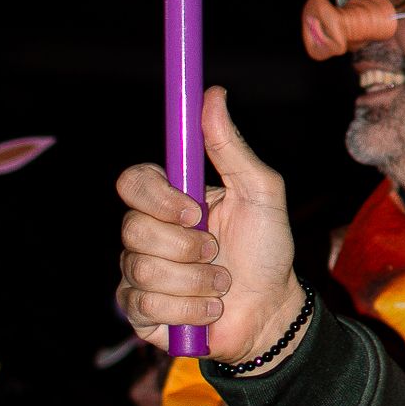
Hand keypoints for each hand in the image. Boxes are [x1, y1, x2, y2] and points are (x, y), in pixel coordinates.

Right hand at [117, 86, 301, 361]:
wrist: (272, 310)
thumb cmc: (267, 249)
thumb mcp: (260, 192)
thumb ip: (231, 147)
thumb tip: (213, 94)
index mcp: (172, 199)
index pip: (133, 182)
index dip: (157, 197)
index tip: (194, 210)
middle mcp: (148, 232)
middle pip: (133, 230)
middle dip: (188, 248)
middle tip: (217, 253)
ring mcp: (138, 272)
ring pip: (143, 271)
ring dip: (197, 282)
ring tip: (222, 283)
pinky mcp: (139, 311)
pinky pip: (146, 306)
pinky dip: (190, 310)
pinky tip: (209, 309)